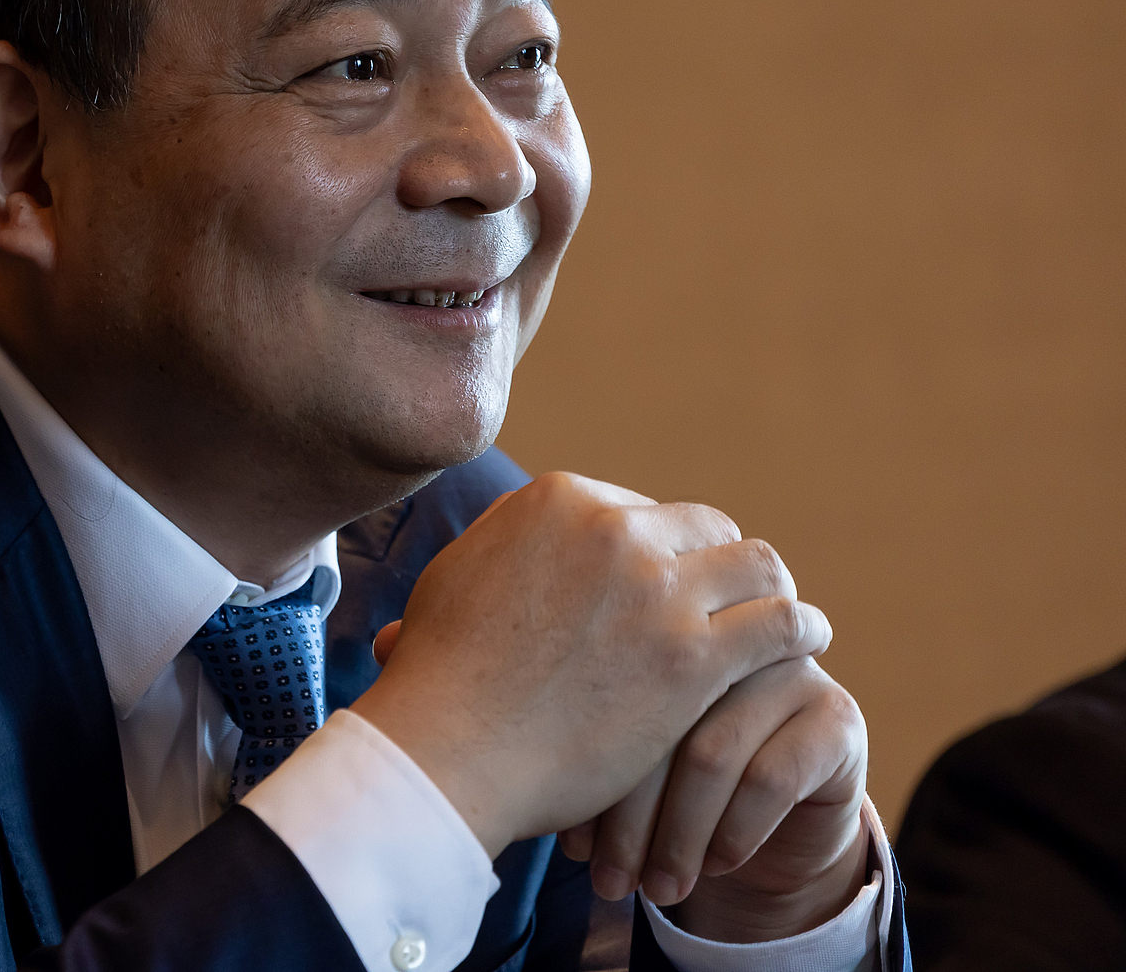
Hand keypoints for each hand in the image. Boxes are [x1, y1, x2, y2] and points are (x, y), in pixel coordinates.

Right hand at [351, 472, 829, 856]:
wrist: (448, 747)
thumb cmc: (440, 674)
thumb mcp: (457, 571)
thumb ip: (506, 542)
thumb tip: (530, 538)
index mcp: (560, 500)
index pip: (642, 509)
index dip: (661, 551)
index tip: (669, 587)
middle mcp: (615, 529)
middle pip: (705, 529)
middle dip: (718, 565)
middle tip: (727, 605)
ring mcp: (656, 591)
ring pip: (756, 565)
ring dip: (770, 591)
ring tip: (784, 618)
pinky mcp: (690, 657)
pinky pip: (779, 626)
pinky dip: (801, 630)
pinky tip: (806, 643)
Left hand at [557, 655, 870, 940]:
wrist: (775, 819)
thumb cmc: (673, 779)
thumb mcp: (619, 755)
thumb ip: (580, 746)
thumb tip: (526, 800)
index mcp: (658, 625)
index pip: (607, 688)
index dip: (582, 766)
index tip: (564, 840)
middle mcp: (723, 634)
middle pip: (656, 715)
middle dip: (626, 813)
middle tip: (603, 878)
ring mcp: (786, 668)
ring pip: (712, 752)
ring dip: (677, 837)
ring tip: (654, 891)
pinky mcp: (837, 715)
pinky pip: (773, 777)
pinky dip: (734, 831)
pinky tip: (716, 865)